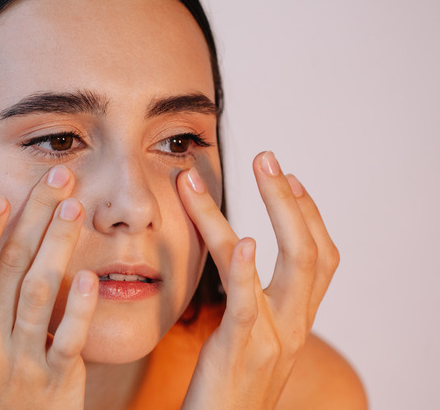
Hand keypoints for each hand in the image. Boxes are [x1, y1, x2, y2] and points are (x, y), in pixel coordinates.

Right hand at [0, 165, 97, 409]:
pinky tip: (91, 274)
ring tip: (74, 207)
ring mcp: (21, 364)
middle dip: (34, 217)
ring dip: (58, 246)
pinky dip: (81, 307)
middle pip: (9, 270)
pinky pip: (69, 339)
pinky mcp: (56, 379)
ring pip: (41, 294)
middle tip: (58, 177)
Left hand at [178, 151, 338, 408]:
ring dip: (262, 213)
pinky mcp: (241, 350)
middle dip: (290, 201)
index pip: (319, 259)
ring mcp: (273, 338)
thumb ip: (254, 307)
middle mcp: (293, 326)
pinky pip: (250, 305)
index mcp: (295, 322)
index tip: (289, 179)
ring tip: (231, 176)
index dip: (308, 216)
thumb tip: (243, 263)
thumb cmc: (225, 392)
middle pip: (311, 251)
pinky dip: (248, 271)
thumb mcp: (251, 344)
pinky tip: (246, 241)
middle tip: (267, 158)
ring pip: (283, 263)